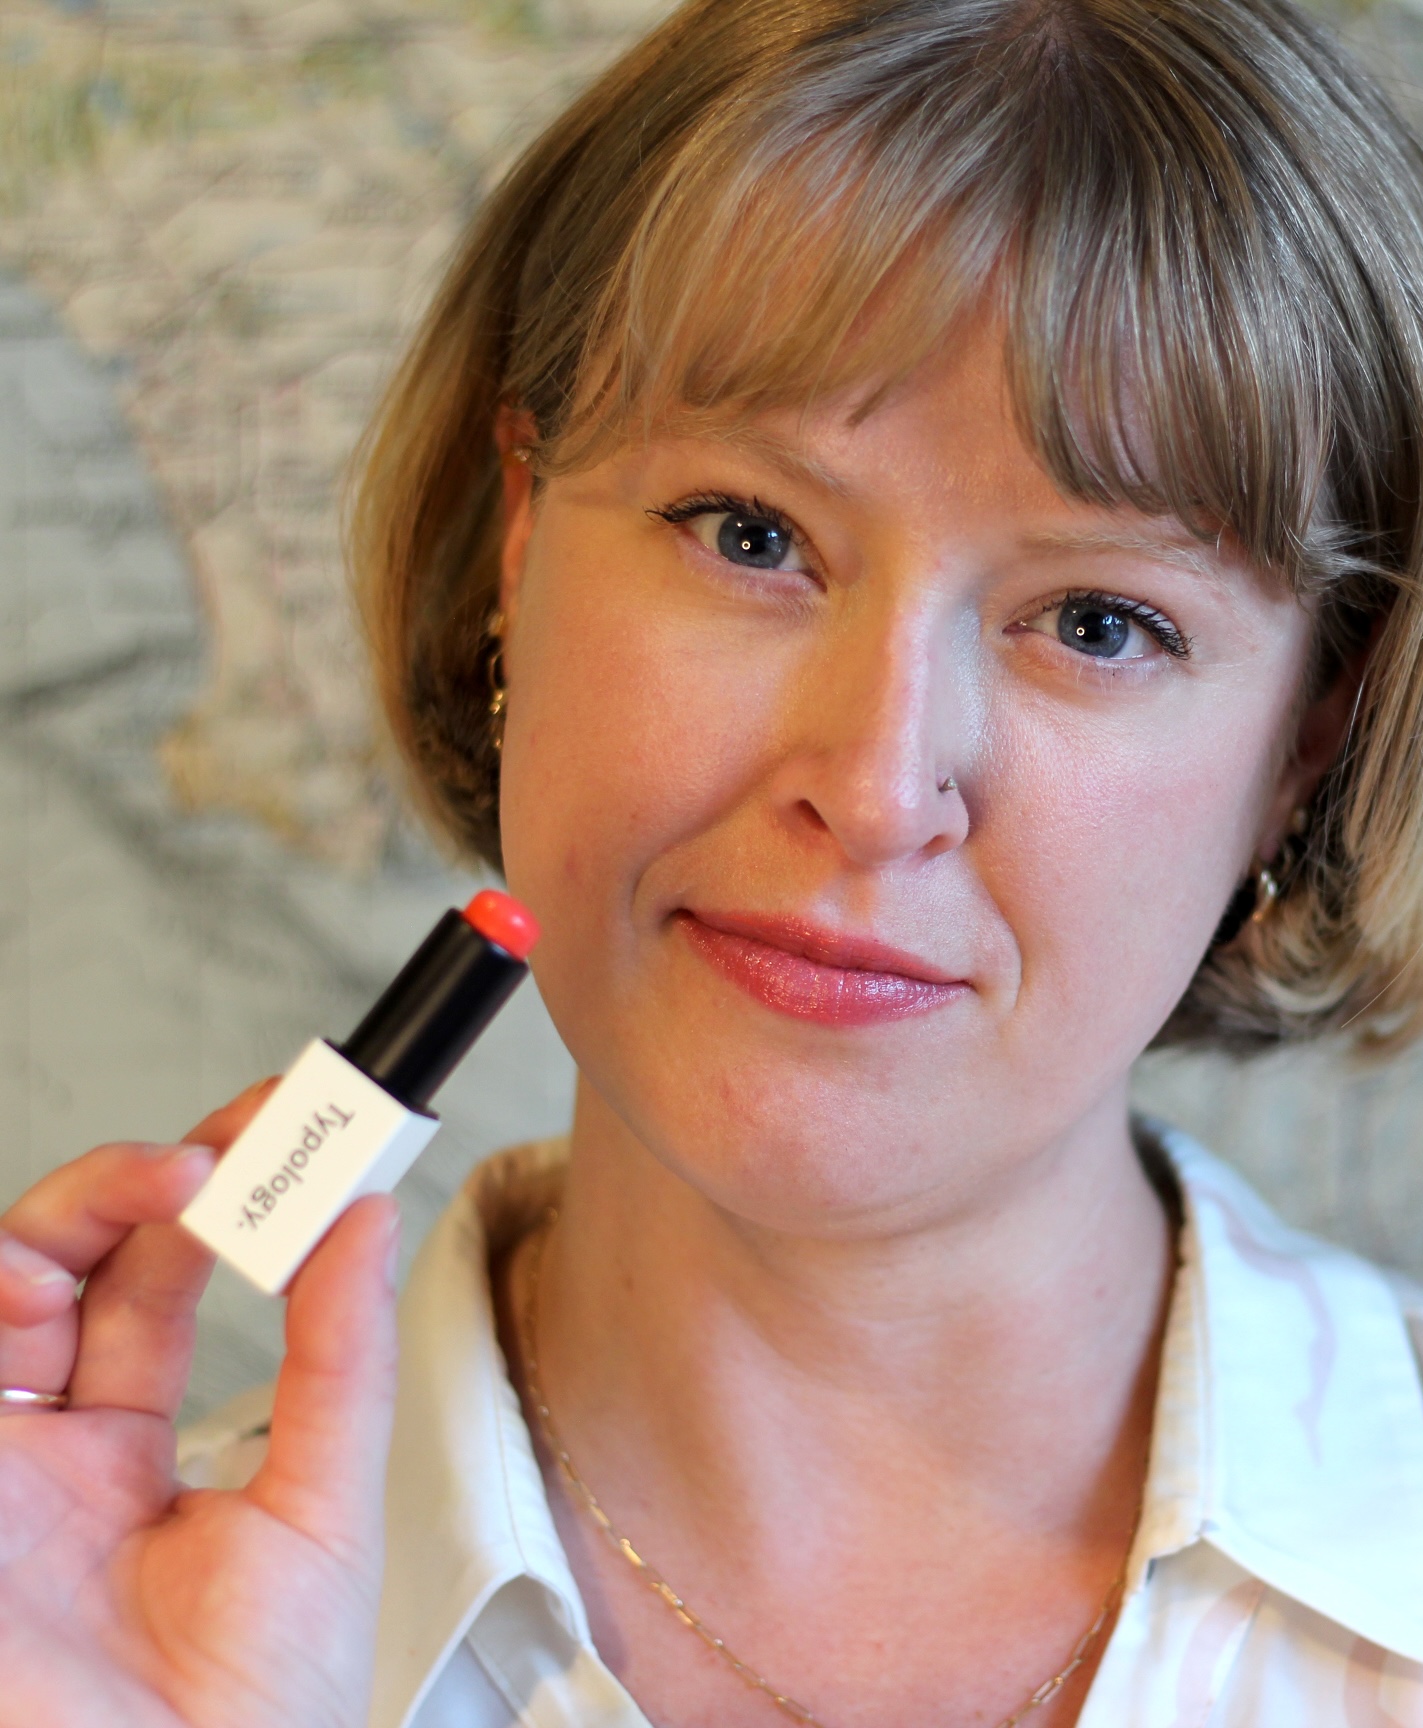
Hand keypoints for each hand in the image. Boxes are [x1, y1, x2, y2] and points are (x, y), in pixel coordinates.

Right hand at [0, 1084, 399, 1727]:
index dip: (210, 1195)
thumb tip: (368, 1213)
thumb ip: (340, 1357)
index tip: (282, 1122)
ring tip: (164, 1192)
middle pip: (64, 1265)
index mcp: (130, 1455)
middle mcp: (44, 1452)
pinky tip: (40, 1293)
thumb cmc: (258, 1713)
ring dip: (68, 1217)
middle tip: (225, 1144)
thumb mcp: (321, 1509)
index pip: (156, 1280)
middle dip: (138, 1179)